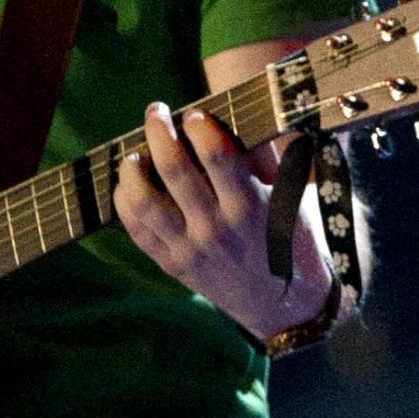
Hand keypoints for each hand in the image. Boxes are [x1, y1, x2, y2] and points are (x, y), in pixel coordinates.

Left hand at [115, 103, 331, 346]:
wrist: (284, 304)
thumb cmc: (292, 240)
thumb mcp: (292, 198)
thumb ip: (267, 158)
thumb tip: (241, 117)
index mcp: (251, 207)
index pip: (218, 155)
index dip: (200, 127)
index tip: (195, 115)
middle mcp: (217, 228)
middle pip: (175, 169)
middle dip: (159, 132)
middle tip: (156, 113)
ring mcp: (191, 249)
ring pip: (145, 202)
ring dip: (133, 169)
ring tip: (136, 154)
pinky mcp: (173, 265)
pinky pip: (137, 230)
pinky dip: (126, 203)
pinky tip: (129, 185)